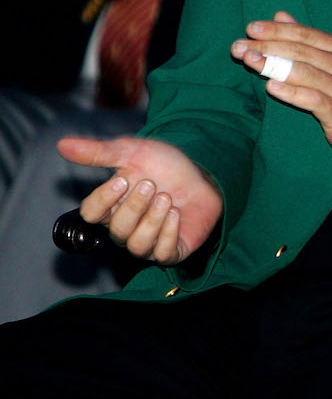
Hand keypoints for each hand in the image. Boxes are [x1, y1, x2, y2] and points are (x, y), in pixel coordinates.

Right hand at [62, 135, 223, 263]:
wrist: (202, 173)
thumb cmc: (164, 165)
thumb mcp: (132, 152)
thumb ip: (99, 153)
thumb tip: (62, 145)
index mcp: (110, 207)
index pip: (90, 214)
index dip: (103, 199)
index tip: (122, 179)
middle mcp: (125, 229)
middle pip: (116, 229)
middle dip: (135, 206)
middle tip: (151, 184)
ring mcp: (148, 242)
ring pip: (137, 244)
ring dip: (152, 220)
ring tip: (166, 198)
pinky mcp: (171, 251)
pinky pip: (162, 254)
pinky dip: (169, 233)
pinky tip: (176, 213)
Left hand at [231, 12, 331, 171]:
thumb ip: (306, 39)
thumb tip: (280, 15)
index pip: (305, 34)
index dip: (277, 30)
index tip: (251, 28)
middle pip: (301, 52)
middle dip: (268, 47)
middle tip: (239, 47)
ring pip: (304, 73)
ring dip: (273, 66)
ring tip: (249, 61)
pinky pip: (312, 100)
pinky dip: (291, 92)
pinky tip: (271, 87)